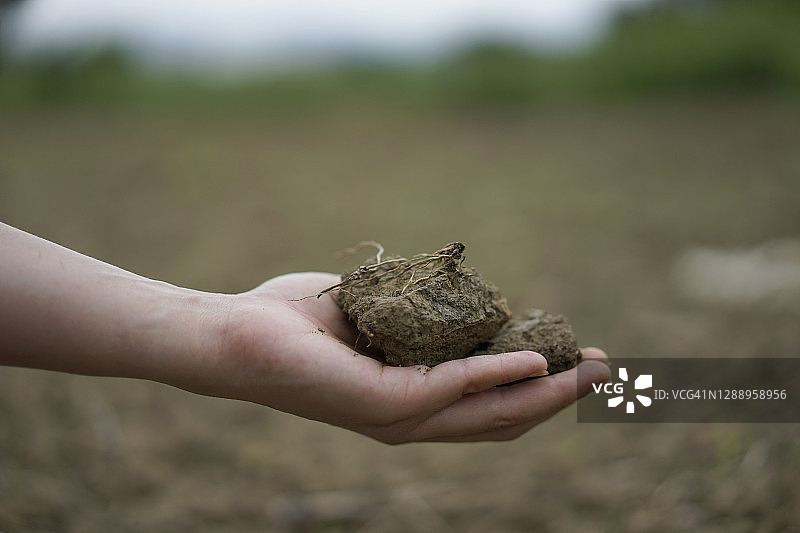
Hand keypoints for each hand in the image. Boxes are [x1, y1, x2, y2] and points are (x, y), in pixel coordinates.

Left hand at [212, 272, 610, 443]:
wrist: (240, 335)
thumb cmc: (302, 320)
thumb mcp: (379, 312)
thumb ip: (421, 316)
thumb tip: (461, 299)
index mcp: (414, 397)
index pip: (489, 402)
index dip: (538, 386)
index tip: (576, 358)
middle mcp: (413, 417)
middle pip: (503, 416)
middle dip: (558, 396)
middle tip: (604, 372)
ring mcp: (400, 417)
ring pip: (490, 414)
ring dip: (546, 393)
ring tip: (589, 371)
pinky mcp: (384, 406)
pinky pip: (454, 388)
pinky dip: (499, 376)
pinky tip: (533, 362)